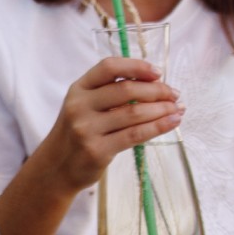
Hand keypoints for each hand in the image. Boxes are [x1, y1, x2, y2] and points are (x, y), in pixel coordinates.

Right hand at [35, 56, 182, 187]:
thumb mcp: (84, 106)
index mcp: (78, 89)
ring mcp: (87, 129)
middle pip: (126, 89)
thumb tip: (155, 85)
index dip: (136, 66)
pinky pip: (135, 135)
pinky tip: (172, 122)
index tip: (158, 72)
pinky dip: (158, 126)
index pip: (109, 67)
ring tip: (178, 108)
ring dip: (162, 109)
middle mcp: (80, 106)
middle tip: (174, 94)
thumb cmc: (77, 133)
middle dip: (157, 90)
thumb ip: (109, 94)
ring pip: (134, 113)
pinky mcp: (97, 150)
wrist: (56, 168)